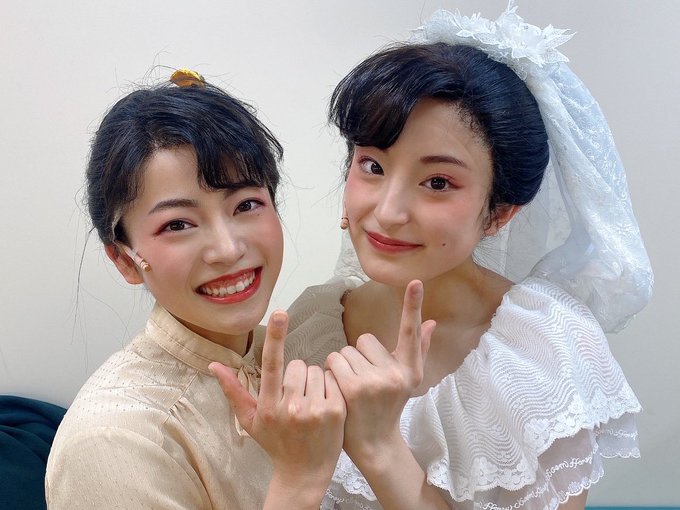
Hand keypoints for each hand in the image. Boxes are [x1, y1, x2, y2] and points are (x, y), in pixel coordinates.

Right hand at [209, 311, 345, 491]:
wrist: (304, 472)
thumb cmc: (275, 442)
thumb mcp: (250, 419)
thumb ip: (233, 390)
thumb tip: (214, 365)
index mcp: (268, 407)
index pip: (271, 365)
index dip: (276, 337)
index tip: (280, 313)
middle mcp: (291, 408)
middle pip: (298, 364)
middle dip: (297, 375)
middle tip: (296, 397)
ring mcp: (315, 410)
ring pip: (316, 370)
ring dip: (314, 381)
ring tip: (310, 403)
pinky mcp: (336, 411)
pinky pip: (332, 380)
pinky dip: (329, 387)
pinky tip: (324, 405)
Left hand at [325, 280, 435, 462]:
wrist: (373, 443)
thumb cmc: (388, 407)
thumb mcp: (407, 381)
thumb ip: (417, 349)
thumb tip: (431, 322)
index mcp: (410, 370)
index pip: (410, 332)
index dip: (413, 305)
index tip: (416, 281)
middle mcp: (396, 374)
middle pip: (363, 341)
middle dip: (357, 357)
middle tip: (362, 381)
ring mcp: (375, 382)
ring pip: (345, 351)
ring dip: (342, 366)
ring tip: (350, 388)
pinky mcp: (354, 388)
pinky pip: (334, 361)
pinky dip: (331, 373)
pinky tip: (338, 390)